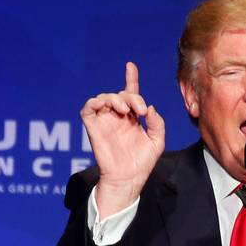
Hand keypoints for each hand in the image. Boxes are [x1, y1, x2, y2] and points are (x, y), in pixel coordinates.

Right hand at [80, 62, 165, 216]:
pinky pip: (88, 108)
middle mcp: (118, 117)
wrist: (128, 179)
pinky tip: (107, 106)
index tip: (130, 65)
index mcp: (132, 118)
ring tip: (124, 110)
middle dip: (131, 97)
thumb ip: (157, 123)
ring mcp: (105, 121)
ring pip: (104, 97)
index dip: (130, 78)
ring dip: (115, 98)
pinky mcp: (93, 127)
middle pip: (121, 95)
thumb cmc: (142, 163)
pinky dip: (94, 102)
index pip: (130, 94)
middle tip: (140, 110)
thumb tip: (148, 108)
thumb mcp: (157, 142)